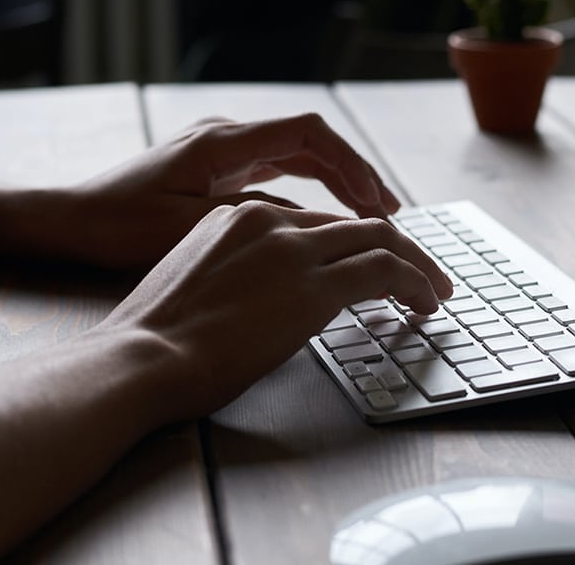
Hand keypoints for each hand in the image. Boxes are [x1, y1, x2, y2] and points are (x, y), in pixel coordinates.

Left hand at [68, 114, 400, 267]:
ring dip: (336, 184)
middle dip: (354, 175)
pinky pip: (278, 175)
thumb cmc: (120, 225)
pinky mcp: (218, 172)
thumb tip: (322, 229)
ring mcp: (223, 153)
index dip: (352, 164)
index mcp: (223, 143)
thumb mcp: (193, 228)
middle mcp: (227, 138)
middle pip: (311, 144)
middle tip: (389, 212)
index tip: (378, 201)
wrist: (72, 221)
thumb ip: (258, 222)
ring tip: (371, 215)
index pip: (309, 135)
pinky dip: (309, 194)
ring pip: (297, 159)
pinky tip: (326, 220)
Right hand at [102, 201, 451, 419]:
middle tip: (422, 275)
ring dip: (415, 264)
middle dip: (397, 249)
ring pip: (379, 240)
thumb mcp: (198, 285)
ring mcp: (291, 247)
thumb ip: (239, 274)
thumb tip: (271, 296)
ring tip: (434, 290)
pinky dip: (415, 281)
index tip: (371, 267)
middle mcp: (268, 220)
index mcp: (236, 217)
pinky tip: (425, 301)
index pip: (315, 224)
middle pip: (354, 225)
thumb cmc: (157, 337)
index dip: (351, 245)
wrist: (141, 356)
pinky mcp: (313, 282)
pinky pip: (384, 270)